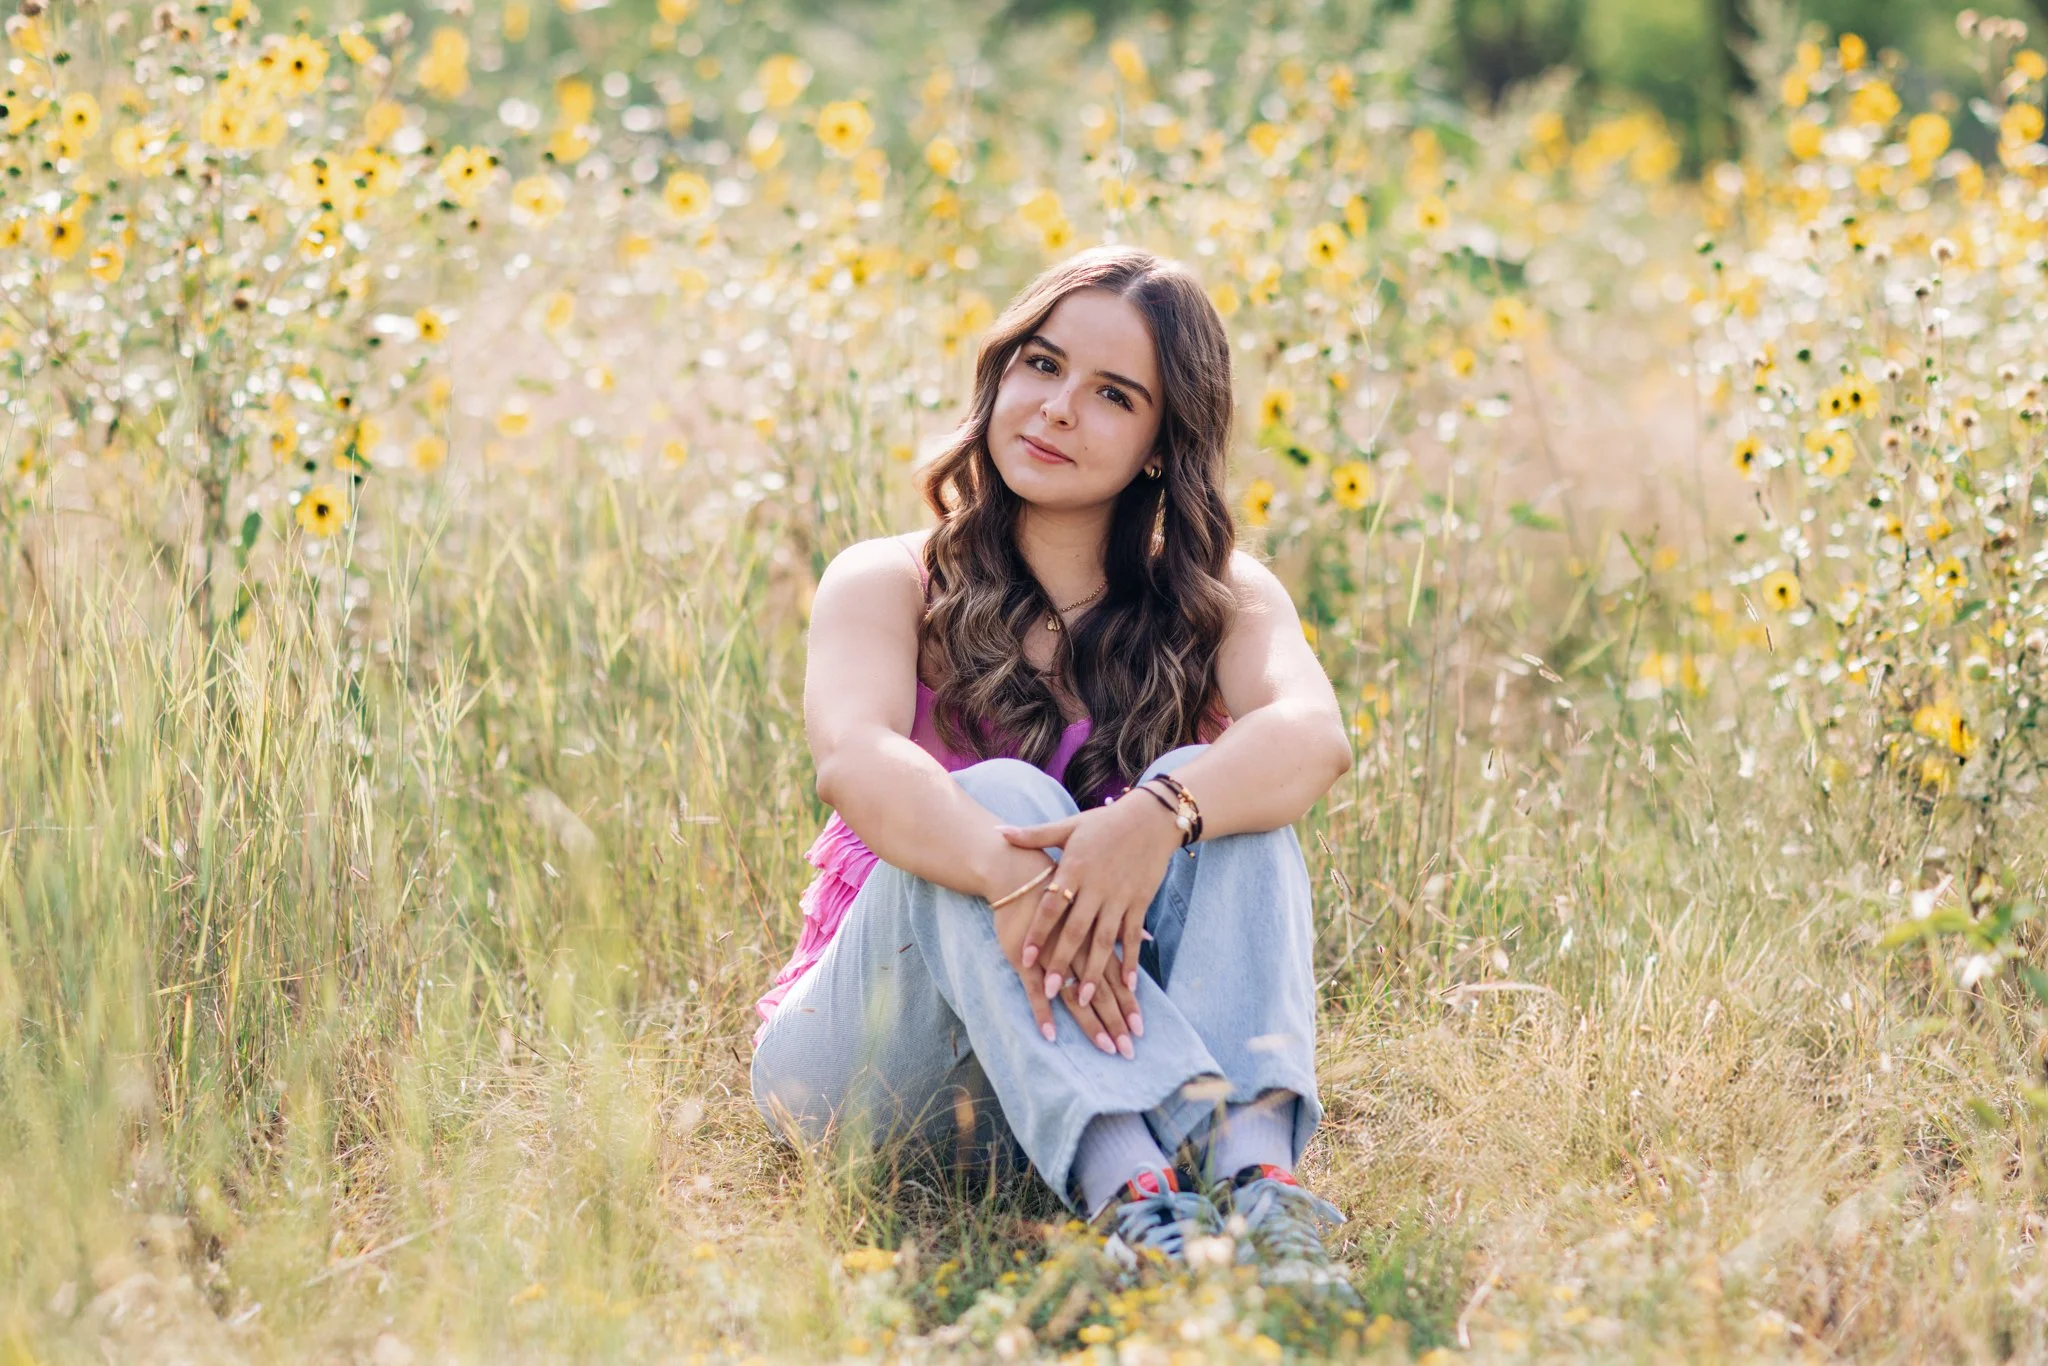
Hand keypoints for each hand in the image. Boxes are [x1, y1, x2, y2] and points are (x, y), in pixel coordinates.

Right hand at [989, 864, 1131, 1055]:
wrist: (1020, 871)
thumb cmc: (1063, 883)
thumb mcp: (1099, 897)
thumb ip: (1122, 920)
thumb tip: (1148, 937)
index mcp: (1095, 939)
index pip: (1115, 979)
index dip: (1127, 1004)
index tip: (1139, 1029)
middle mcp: (1078, 951)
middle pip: (1101, 993)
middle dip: (1116, 1022)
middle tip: (1129, 1051)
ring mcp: (1052, 957)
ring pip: (1074, 996)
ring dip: (1091, 1024)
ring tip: (1106, 1048)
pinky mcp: (1025, 958)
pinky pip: (1033, 991)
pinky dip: (1042, 1014)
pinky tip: (1051, 1036)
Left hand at [997, 785, 1182, 1026]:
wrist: (1150, 818)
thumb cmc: (1104, 822)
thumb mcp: (1068, 826)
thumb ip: (1034, 836)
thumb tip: (1000, 834)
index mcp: (1074, 868)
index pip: (1051, 906)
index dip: (1038, 933)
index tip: (1024, 959)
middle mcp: (1096, 887)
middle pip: (1076, 930)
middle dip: (1062, 962)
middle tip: (1049, 991)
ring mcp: (1120, 897)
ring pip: (1104, 940)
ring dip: (1095, 971)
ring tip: (1084, 999)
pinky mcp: (1140, 902)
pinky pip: (1133, 936)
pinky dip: (1132, 961)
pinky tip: (1128, 986)